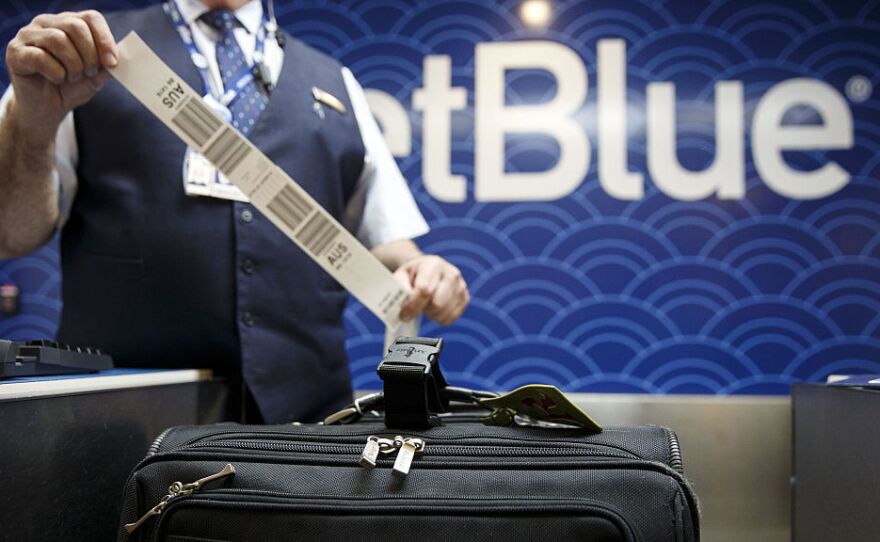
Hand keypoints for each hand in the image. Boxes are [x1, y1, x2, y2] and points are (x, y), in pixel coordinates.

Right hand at [5, 11, 117, 136]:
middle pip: (75, 26)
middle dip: (89, 54)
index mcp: (68, 23)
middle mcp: (47, 23)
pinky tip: (56, 80)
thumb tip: (119, 55)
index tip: (112, 63)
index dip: (105, 40)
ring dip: (73, 65)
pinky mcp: (15, 52)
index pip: (91, 18)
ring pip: (58, 39)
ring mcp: (28, 35)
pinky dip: (55, 73)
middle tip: (90, 73)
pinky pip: (40, 57)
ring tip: (72, 77)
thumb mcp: (95, 77)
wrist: (48, 109)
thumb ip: (106, 64)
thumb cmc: (70, 88)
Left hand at [395, 255, 469, 324]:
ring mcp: (461, 286)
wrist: (428, 269)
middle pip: (437, 304)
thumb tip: (403, 305)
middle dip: (423, 310)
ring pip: (444, 313)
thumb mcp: (401, 275)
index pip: (424, 290)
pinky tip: (434, 309)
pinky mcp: (465, 298)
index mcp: (433, 264)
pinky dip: (439, 318)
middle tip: (414, 308)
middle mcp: (451, 273)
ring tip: (425, 305)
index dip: (412, 305)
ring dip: (430, 315)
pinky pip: (451, 318)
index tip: (403, 314)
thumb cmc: (412, 274)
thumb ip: (400, 288)